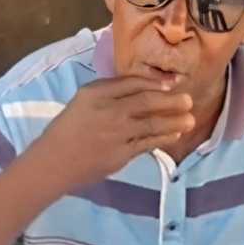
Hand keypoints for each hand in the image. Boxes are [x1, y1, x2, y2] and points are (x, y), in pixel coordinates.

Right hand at [30, 75, 193, 187]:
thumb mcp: (82, 102)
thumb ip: (108, 92)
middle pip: (147, 101)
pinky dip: (164, 138)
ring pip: (152, 123)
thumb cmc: (66, 130)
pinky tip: (175, 135)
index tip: (172, 83)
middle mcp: (107, 109)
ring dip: (175, 120)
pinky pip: (148, 143)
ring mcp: (116, 133)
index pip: (132, 83)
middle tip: (188, 99)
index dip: (155, 82)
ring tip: (190, 118)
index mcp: (95, 93)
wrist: (53, 162)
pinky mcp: (121, 154)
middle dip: (171, 100)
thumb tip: (143, 89)